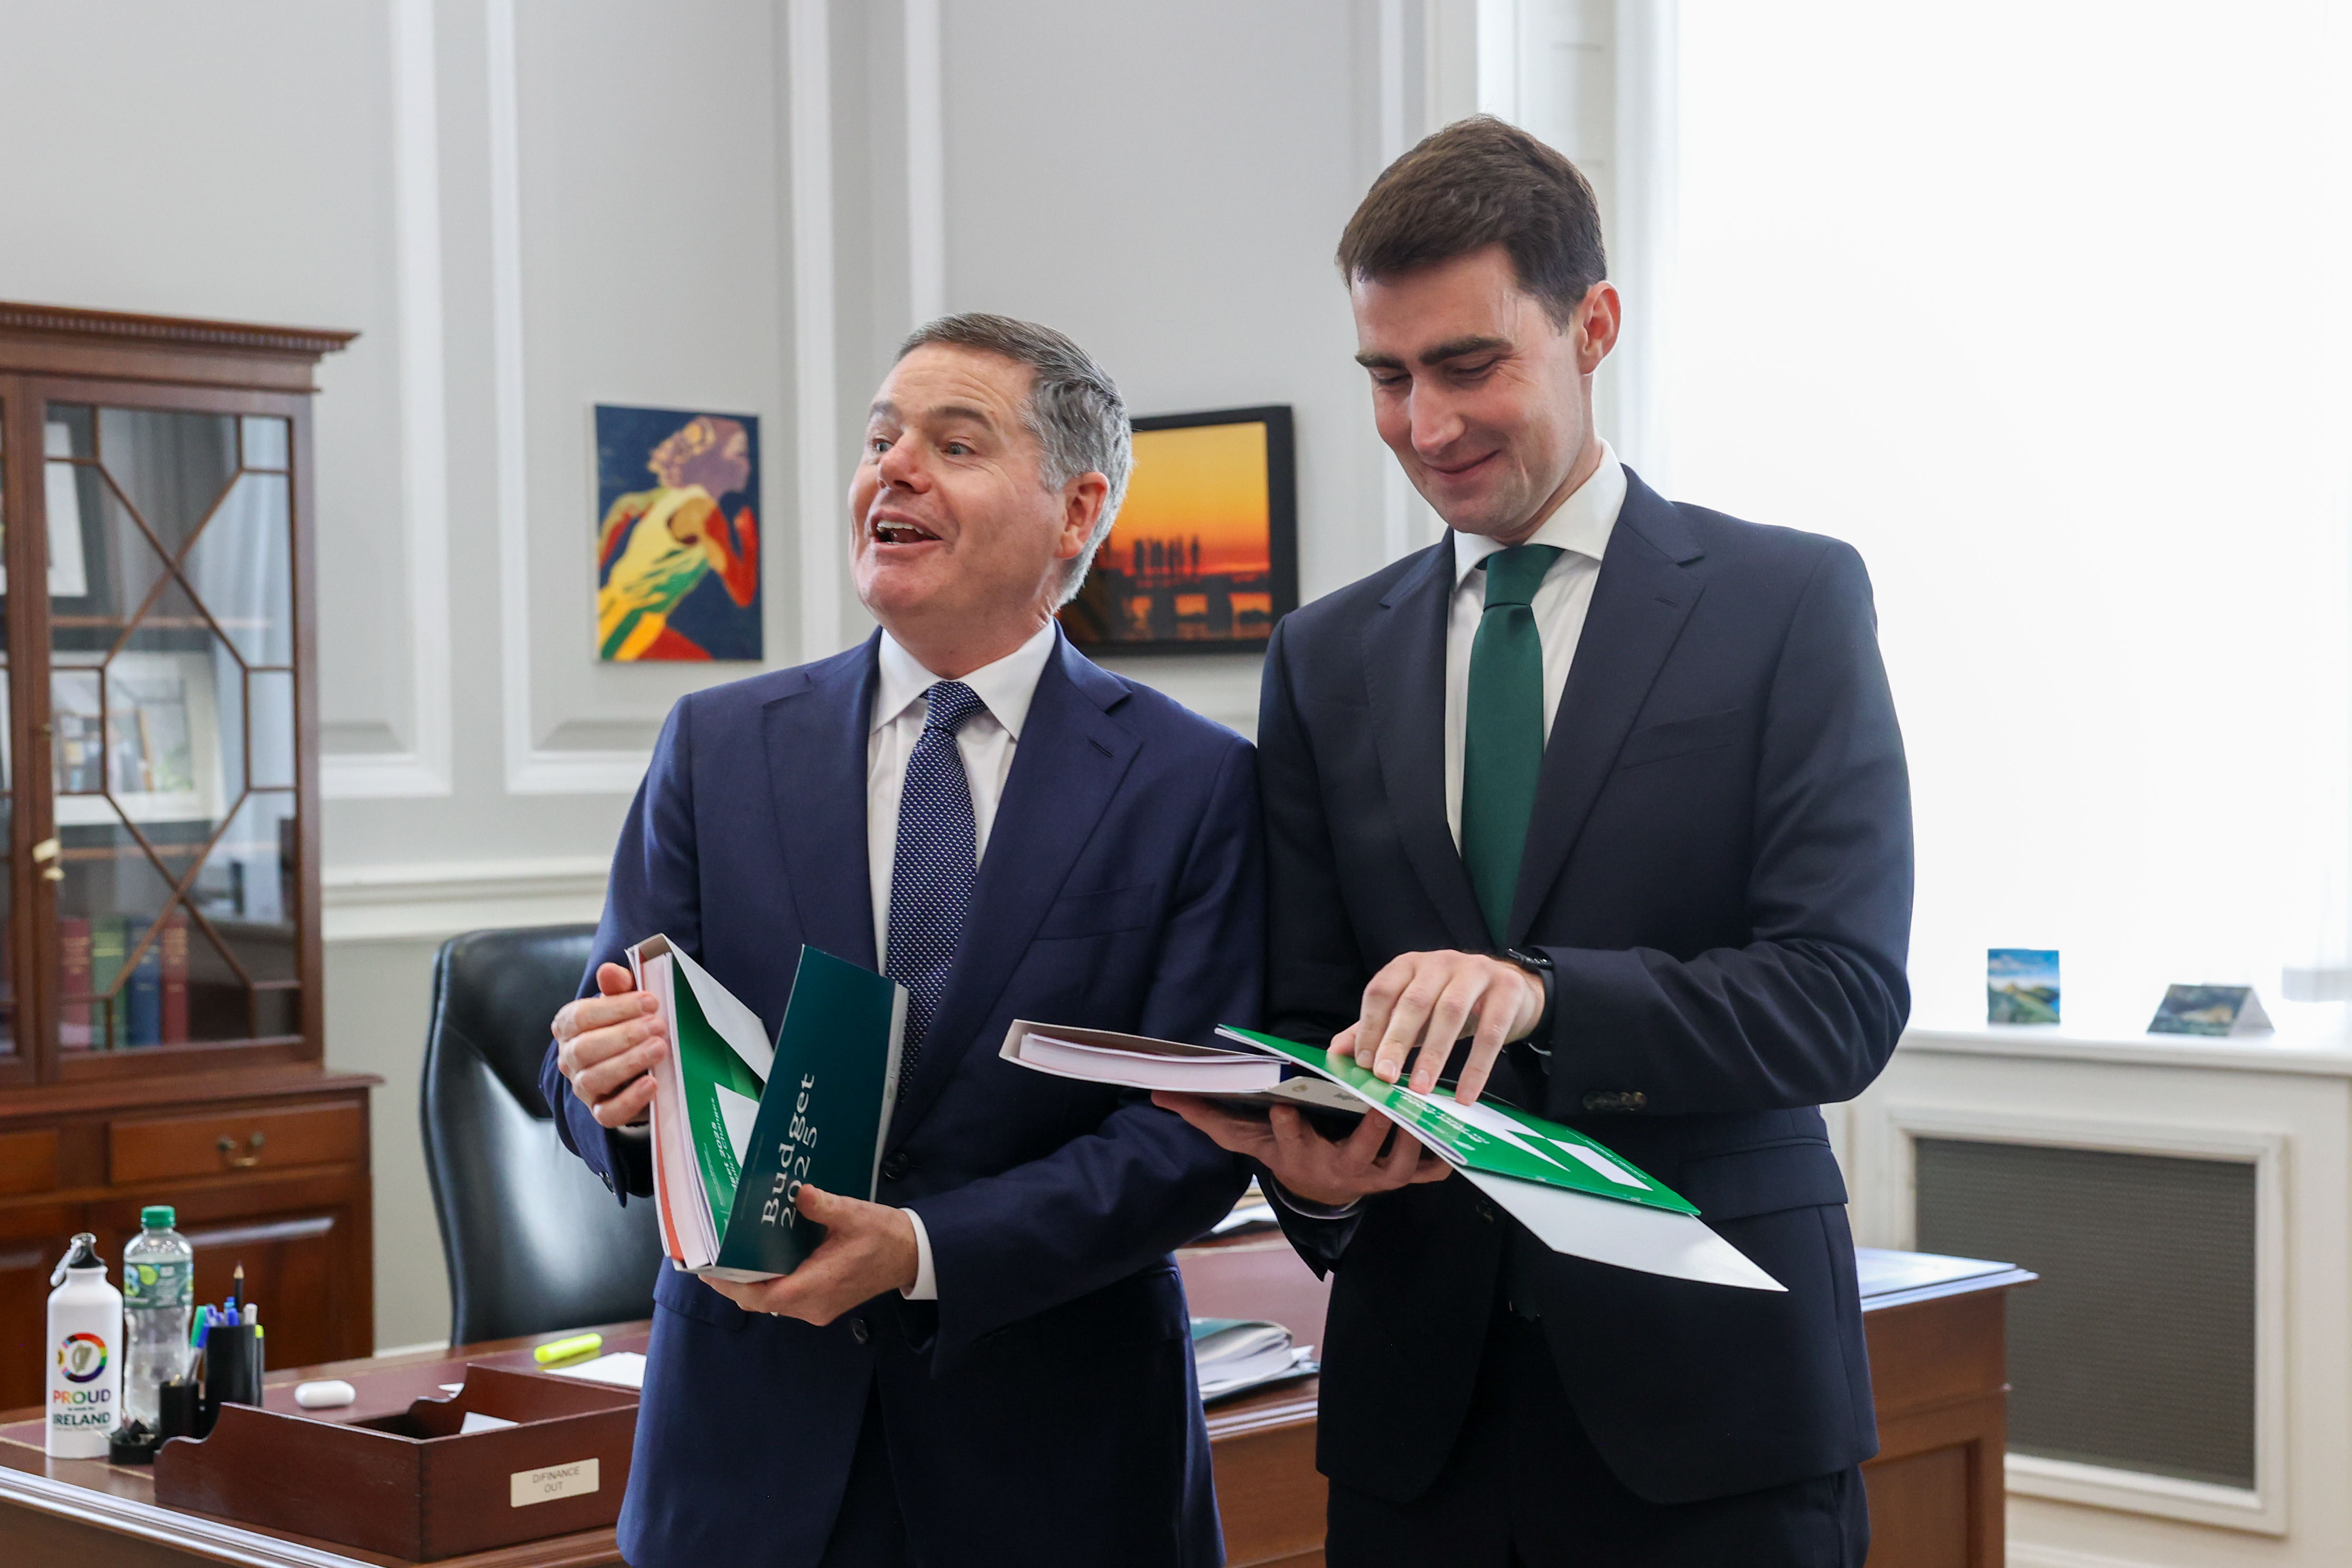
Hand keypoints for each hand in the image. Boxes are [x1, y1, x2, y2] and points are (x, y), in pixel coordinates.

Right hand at [552, 962, 666, 1128]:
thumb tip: (609, 970)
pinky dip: (630, 1099)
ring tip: (659, 1048)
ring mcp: (583, 1088)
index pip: (580, 1016)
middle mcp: (570, 1058)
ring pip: (594, 1079)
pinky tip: (652, 1083)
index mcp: (569, 1027)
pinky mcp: (601, 1111)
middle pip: (584, 1048)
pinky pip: (608, 1112)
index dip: (615, 1008)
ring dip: (629, 1062)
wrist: (637, 1067)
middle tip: (658, 1025)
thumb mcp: (627, 1003)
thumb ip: (618, 986)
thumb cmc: (628, 1026)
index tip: (650, 1001)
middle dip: (624, 1035)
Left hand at [703, 1186, 919, 1325]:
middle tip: (712, 1253)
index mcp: (816, 1287)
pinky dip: (768, 1280)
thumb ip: (823, 1206)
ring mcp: (816, 1307)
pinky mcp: (821, 1302)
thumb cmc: (884, 1237)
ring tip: (731, 1252)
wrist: (911, 1255)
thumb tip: (798, 1193)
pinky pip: (784, 1296)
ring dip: (750, 1281)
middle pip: (759, 1300)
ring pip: (771, 1300)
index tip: (706, 1268)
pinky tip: (760, 1257)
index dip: (729, 1285)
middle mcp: (811, 1306)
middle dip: (733, 1281)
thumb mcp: (854, 1215)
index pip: (759, 1296)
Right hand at [1153, 1095, 1450, 1207]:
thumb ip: (1207, 1116)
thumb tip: (1159, 1095)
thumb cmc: (1280, 1152)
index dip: (1287, 1129)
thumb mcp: (1244, 1137)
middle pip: (1354, 1156)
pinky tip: (1453, 1149)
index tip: (1285, 1108)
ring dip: (1410, 1144)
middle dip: (1367, 1133)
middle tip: (1379, 1106)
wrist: (1313, 1188)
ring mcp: (1371, 1178)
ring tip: (1419, 1116)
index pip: (1289, 1143)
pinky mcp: (1396, 1178)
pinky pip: (1422, 1177)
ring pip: (1394, 1166)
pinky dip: (1438, 1166)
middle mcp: (1337, 1170)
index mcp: (1299, 1157)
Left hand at [1330, 950, 1542, 1104]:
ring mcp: (1477, 971)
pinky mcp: (1507, 989)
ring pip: (1451, 1011)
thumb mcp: (1411, 1013)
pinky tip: (1466, 1094)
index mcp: (1410, 964)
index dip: (1369, 1026)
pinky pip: (1491, 1031)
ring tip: (1421, 1089)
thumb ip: (1374, 1030)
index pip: (1382, 991)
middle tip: (1386, 1078)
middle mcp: (1441, 962)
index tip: (1363, 1063)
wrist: (1511, 991)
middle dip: (1397, 1041)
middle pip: (1414, 1001)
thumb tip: (1335, 1053)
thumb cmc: (1449, 1003)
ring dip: (1434, 1053)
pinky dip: (1477, 1067)